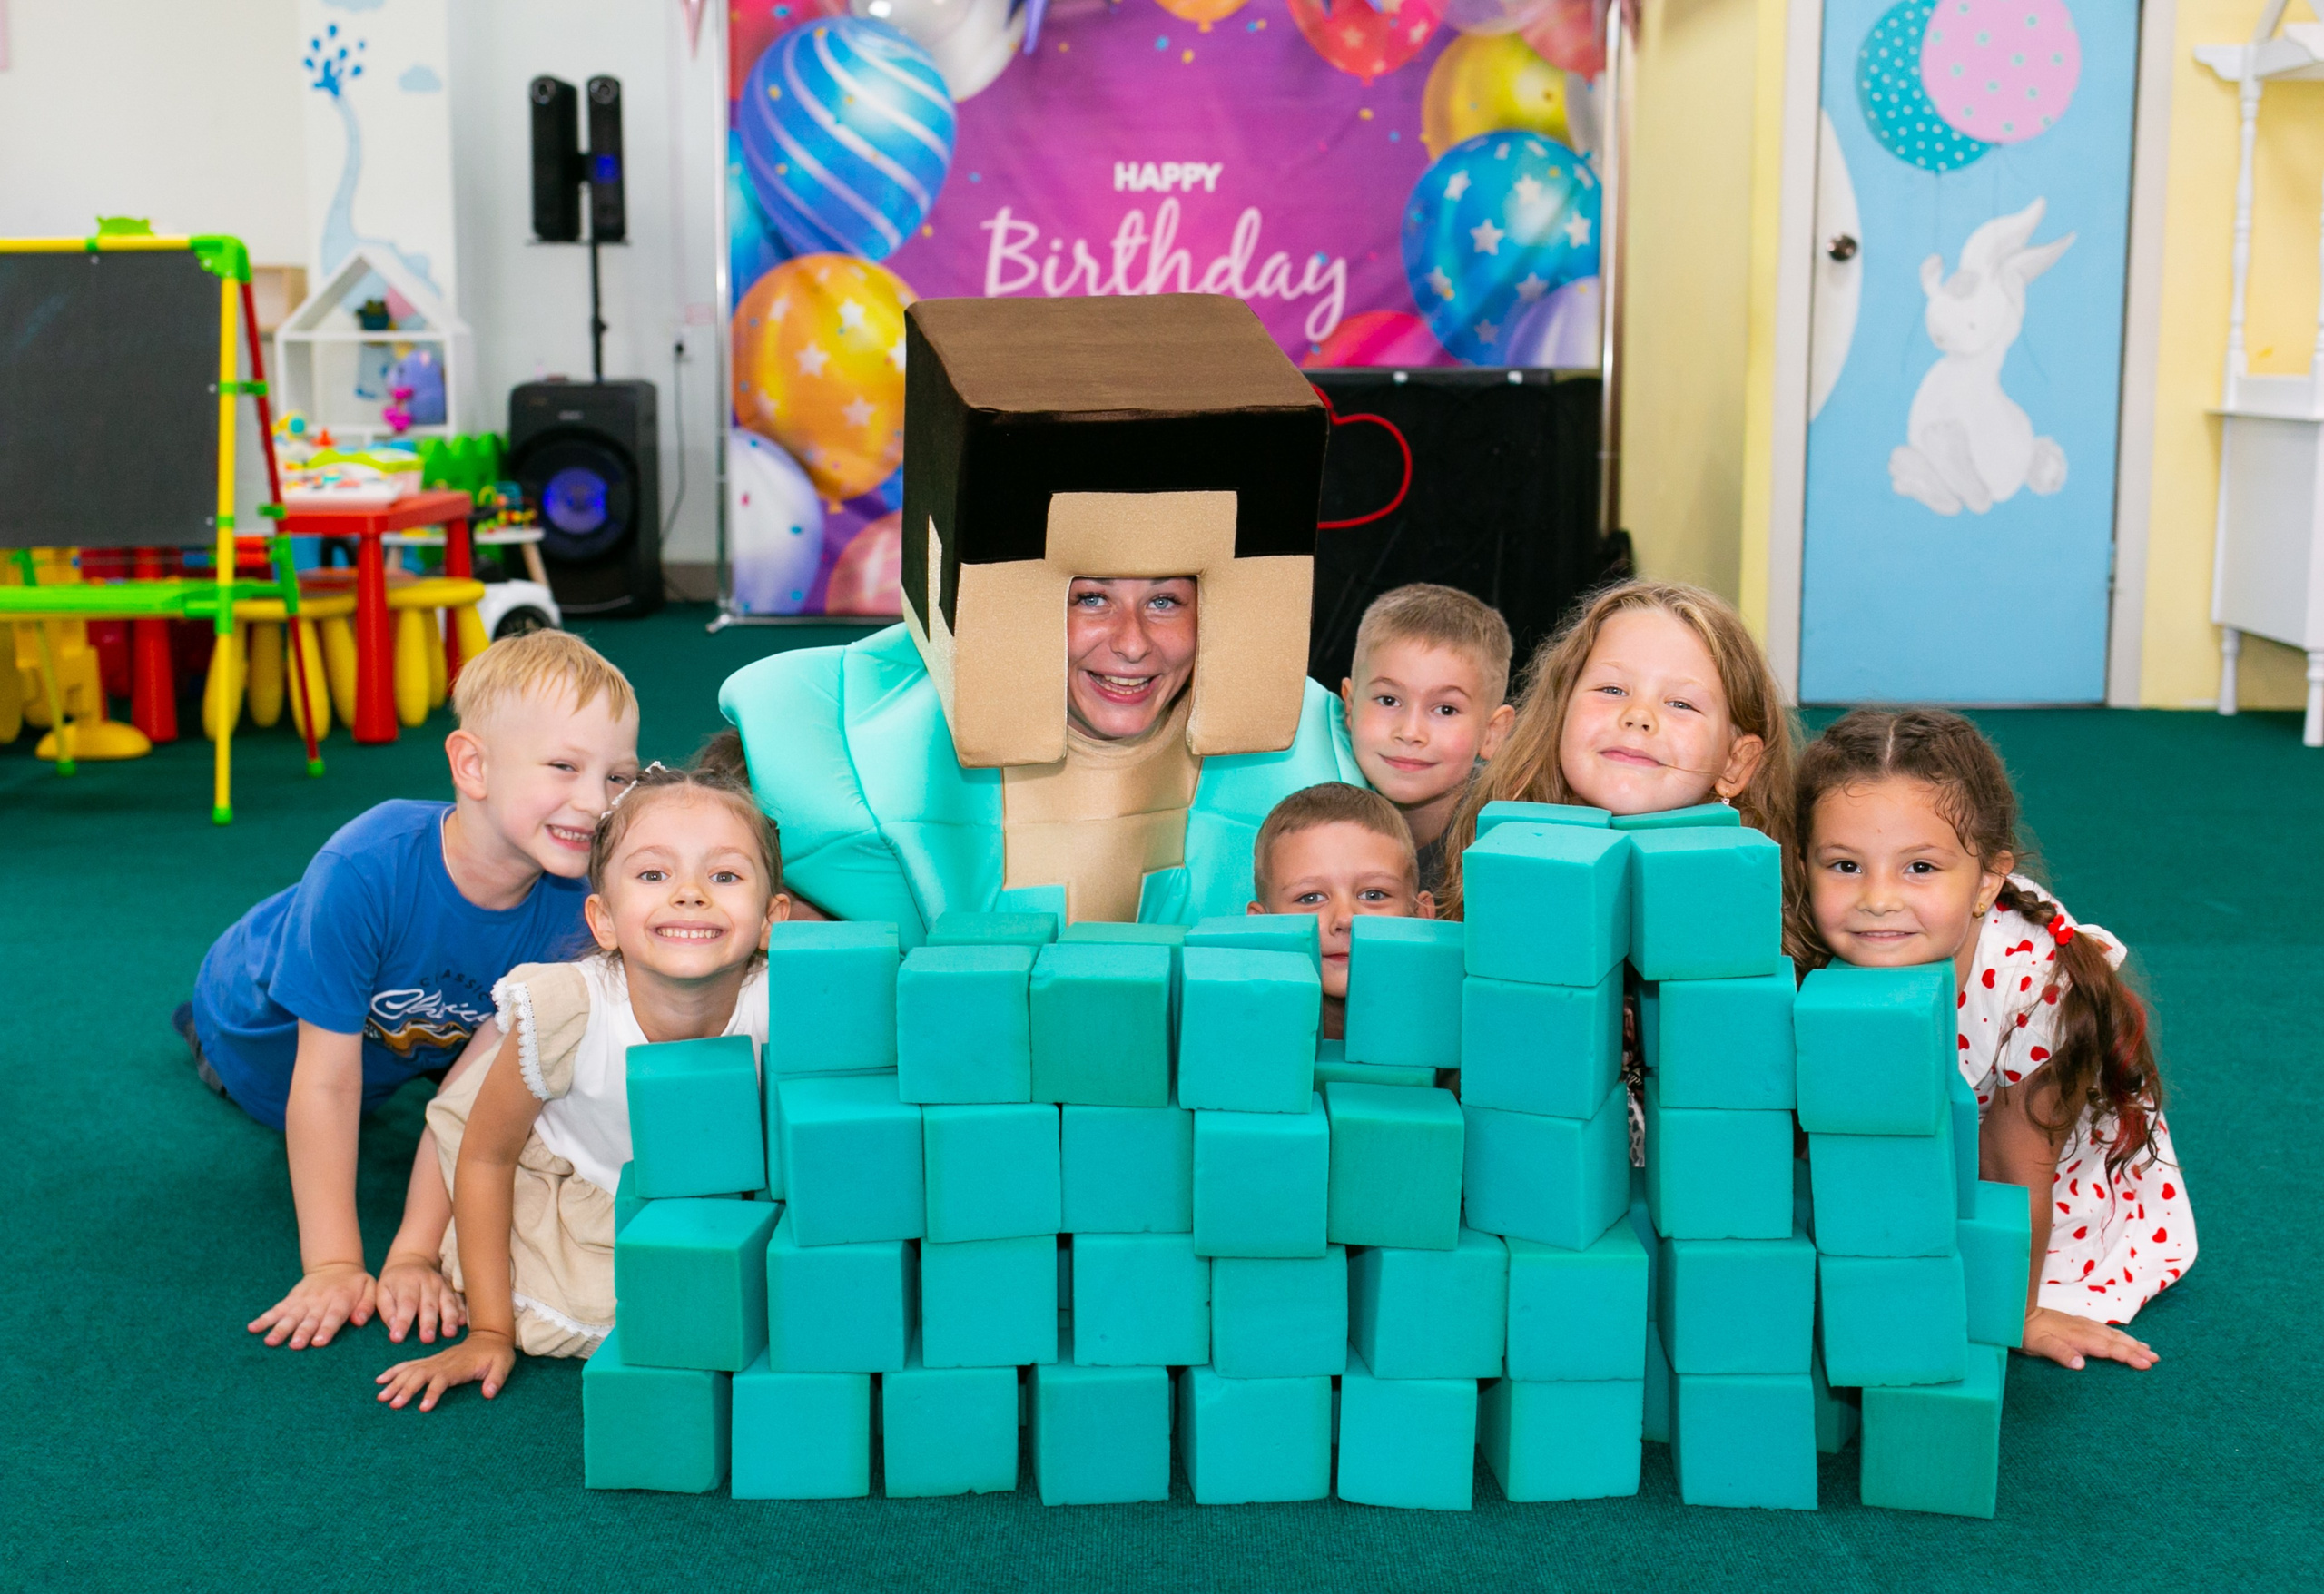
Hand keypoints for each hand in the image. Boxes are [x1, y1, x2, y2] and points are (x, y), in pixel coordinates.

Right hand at [248, 1261, 375, 1348]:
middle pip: (310, 1319)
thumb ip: (367, 1305)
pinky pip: (277, 1309)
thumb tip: (359, 1321)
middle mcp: (320, 1301)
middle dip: (302, 1333)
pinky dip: (264, 1318)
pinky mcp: (292, 1299)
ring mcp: (304, 1300)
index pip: (333, 1316)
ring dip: (280, 1328)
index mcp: (341, 1299)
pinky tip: (252, 1328)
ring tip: (270, 1341)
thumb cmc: (355, 1283)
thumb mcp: (370, 1288)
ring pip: (290, 1315)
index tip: (318, 1343)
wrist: (335, 1265)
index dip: (326, 1329)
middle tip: (294, 1346)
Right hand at [375, 1331, 516, 1411]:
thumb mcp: (504, 1364)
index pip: (442, 1379)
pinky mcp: (431, 1360)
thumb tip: (489, 1393)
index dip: (433, 1392)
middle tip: (392, 1404)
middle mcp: (444, 1362)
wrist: (491, 1336)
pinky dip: (395, 1371)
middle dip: (406, 1389)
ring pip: (412, 1369)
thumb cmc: (497, 1354)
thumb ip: (496, 1378)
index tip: (423, 1408)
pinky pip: (410, 1364)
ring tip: (381, 1396)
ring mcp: (436, 1360)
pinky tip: (381, 1379)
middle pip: (421, 1374)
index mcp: (460, 1366)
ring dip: (396, 1382)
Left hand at [378, 1252, 465, 1344]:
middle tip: (427, 1339)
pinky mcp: (451, 1288)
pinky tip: (463, 1323)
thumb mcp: (382, 1290)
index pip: (405, 1304)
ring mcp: (442, 1285)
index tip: (397, 1338)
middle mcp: (427, 1283)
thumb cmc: (394, 1282)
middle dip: (428, 1322)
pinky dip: (462, 1311)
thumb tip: (393, 1326)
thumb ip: (386, 1308)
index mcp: (407, 1283)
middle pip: (428, 1304)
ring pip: (447, 1302)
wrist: (412, 1260)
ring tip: (449, 1333)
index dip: (402, 1321)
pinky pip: (459, 1300)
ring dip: (449, 1318)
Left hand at [2020, 1306, 2157, 1370]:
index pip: (2109, 1349)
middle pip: (2116, 1341)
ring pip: (2112, 1334)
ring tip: (2148, 1350)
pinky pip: (2104, 1330)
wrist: (2015, 1312)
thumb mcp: (2038, 1345)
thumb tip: (2081, 1365)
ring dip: (2131, 1342)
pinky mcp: (2077, 1323)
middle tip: (2156, 1360)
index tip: (2146, 1364)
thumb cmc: (2026, 1332)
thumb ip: (2060, 1353)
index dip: (2128, 1356)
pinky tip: (2124, 1338)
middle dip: (2136, 1350)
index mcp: (2078, 1337)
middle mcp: (2083, 1329)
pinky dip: (2118, 1335)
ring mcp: (2081, 1325)